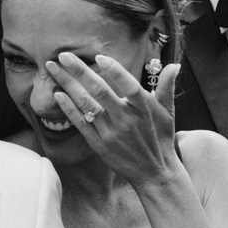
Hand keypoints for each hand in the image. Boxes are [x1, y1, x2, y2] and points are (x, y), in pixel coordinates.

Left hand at [48, 53, 182, 188]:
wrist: (154, 172)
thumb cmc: (160, 137)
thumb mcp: (168, 112)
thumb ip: (167, 87)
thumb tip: (174, 65)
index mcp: (143, 108)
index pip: (128, 85)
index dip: (115, 71)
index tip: (99, 57)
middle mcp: (125, 119)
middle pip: (99, 91)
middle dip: (78, 71)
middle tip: (63, 55)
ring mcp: (110, 133)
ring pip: (86, 105)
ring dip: (67, 85)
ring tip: (53, 69)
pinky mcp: (99, 144)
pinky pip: (81, 124)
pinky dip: (69, 109)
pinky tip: (58, 95)